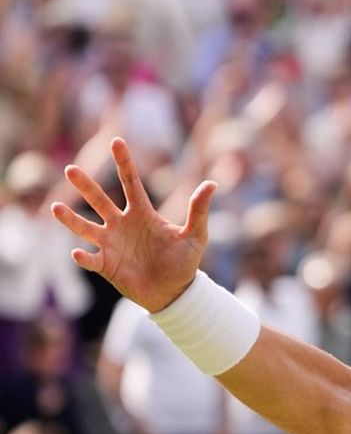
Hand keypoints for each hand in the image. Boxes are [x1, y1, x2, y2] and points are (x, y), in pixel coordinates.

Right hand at [51, 138, 216, 312]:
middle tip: (71, 170)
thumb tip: (212, 184)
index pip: (131, 183)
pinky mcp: (105, 265)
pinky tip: (77, 252)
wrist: (174, 292)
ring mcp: (110, 244)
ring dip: (70, 219)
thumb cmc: (184, 262)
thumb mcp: (195, 236)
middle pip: (100, 201)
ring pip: (85, 228)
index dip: (124, 163)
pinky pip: (90, 259)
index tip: (116, 140)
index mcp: (142, 214)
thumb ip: (198, 211)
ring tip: (55, 208)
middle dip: (86, 186)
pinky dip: (83, 257)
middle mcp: (121, 224)